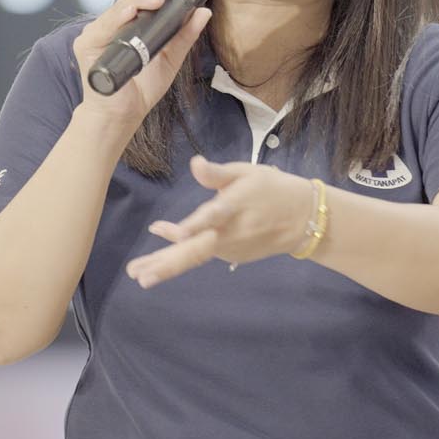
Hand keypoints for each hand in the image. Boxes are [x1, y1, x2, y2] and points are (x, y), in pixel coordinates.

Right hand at [71, 0, 211, 135]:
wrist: (121, 117)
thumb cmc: (141, 90)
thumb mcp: (170, 59)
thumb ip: (184, 35)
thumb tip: (203, 11)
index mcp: (131, 22)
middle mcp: (113, 22)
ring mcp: (99, 31)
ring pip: (122, 6)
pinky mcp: (87, 45)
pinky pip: (105, 26)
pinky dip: (119, 17)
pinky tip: (132, 11)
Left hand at [125, 157, 316, 286]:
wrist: (303, 220)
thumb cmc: (271, 189)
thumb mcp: (247, 173)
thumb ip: (217, 173)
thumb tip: (194, 164)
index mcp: (233, 209)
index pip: (213, 217)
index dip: (195, 225)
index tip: (177, 234)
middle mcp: (229, 234)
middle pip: (196, 251)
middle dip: (167, 264)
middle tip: (139, 274)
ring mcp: (230, 250)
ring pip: (193, 257)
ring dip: (164, 265)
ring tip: (136, 272)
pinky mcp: (231, 257)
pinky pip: (201, 253)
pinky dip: (179, 255)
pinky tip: (157, 258)